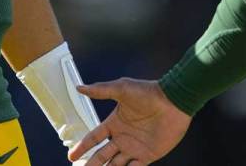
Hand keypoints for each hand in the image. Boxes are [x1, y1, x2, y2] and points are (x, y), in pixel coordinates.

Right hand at [67, 78, 190, 165]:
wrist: (174, 101)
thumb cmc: (148, 92)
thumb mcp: (122, 88)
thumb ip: (101, 90)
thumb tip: (79, 87)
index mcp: (115, 123)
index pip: (94, 138)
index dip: (83, 147)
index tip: (72, 157)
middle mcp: (122, 137)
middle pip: (102, 156)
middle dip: (92, 165)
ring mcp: (135, 148)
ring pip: (115, 165)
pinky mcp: (148, 155)